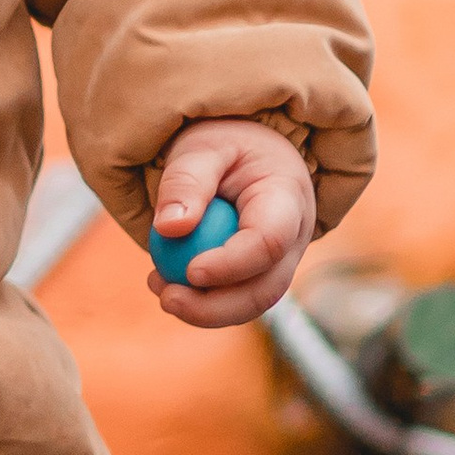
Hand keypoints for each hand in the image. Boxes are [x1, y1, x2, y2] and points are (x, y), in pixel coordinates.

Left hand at [146, 118, 315, 329]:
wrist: (243, 153)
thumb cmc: (223, 144)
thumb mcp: (202, 147)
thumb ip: (186, 180)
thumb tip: (169, 228)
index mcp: (288, 197)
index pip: (270, 241)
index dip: (232, 264)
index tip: (190, 271)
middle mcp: (294, 237)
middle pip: (266, 288)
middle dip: (216, 306)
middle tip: (167, 299)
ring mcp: (281, 261)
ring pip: (251, 303)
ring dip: (204, 309)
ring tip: (159, 288)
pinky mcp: (259, 274)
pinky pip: (235, 300)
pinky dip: (201, 301)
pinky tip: (165, 284)